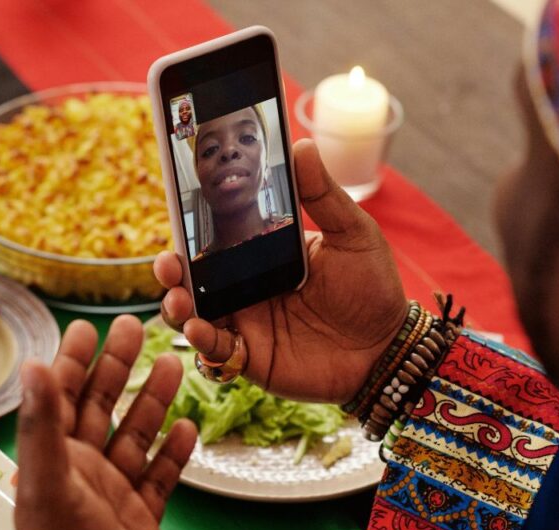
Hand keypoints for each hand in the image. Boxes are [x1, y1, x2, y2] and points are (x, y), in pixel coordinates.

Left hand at [14, 315, 196, 529]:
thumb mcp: (47, 483)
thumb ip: (41, 424)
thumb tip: (34, 366)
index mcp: (53, 460)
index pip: (61, 397)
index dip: (72, 360)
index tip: (86, 327)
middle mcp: (81, 471)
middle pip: (101, 406)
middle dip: (118, 367)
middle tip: (136, 329)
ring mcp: (113, 493)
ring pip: (136, 435)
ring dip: (153, 400)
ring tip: (173, 365)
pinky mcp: (142, 516)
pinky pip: (160, 475)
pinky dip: (173, 452)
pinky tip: (187, 428)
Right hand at [154, 140, 407, 403]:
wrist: (388, 348)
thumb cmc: (372, 288)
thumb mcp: (352, 234)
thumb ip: (323, 195)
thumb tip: (301, 144)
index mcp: (263, 252)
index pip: (218, 235)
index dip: (192, 226)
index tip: (176, 209)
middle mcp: (246, 286)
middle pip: (195, 274)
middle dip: (172, 268)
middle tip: (169, 263)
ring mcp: (246, 322)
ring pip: (195, 312)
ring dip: (177, 304)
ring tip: (178, 298)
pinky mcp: (250, 356)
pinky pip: (215, 349)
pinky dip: (202, 341)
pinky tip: (200, 329)